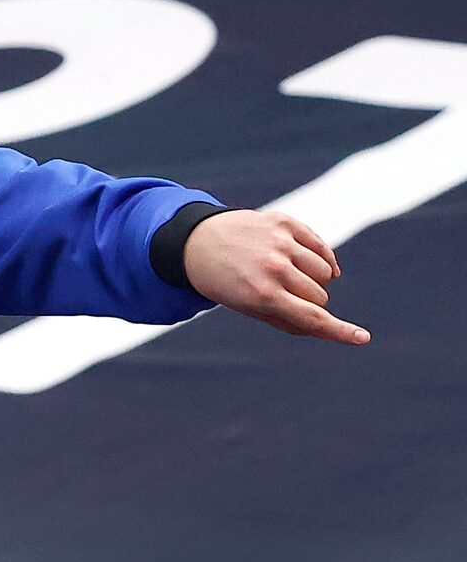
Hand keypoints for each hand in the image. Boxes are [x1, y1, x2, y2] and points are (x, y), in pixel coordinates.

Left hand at [182, 208, 367, 344]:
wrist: (198, 244)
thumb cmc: (227, 284)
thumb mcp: (250, 308)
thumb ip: (287, 320)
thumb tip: (325, 327)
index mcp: (263, 296)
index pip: (311, 317)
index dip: (339, 331)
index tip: (363, 338)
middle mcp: (274, 268)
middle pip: (320, 296)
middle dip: (309, 301)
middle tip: (282, 294)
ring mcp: (281, 243)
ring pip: (325, 272)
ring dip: (314, 279)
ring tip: (287, 276)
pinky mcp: (285, 223)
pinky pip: (321, 247)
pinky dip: (321, 259)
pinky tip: (309, 263)